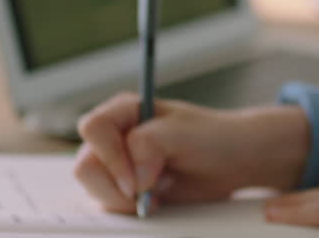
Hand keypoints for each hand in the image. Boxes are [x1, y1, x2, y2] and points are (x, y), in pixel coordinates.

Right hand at [73, 92, 310, 213]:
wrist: (233, 161)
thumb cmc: (212, 137)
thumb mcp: (182, 133)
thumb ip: (149, 144)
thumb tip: (132, 176)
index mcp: (124, 109)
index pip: (93, 129)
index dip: (111, 157)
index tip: (138, 180)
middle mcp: (115, 135)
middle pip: (86, 165)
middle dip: (116, 186)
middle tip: (149, 190)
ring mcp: (117, 162)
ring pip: (94, 188)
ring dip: (124, 199)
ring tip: (158, 190)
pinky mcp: (124, 186)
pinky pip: (108, 203)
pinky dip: (130, 209)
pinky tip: (157, 199)